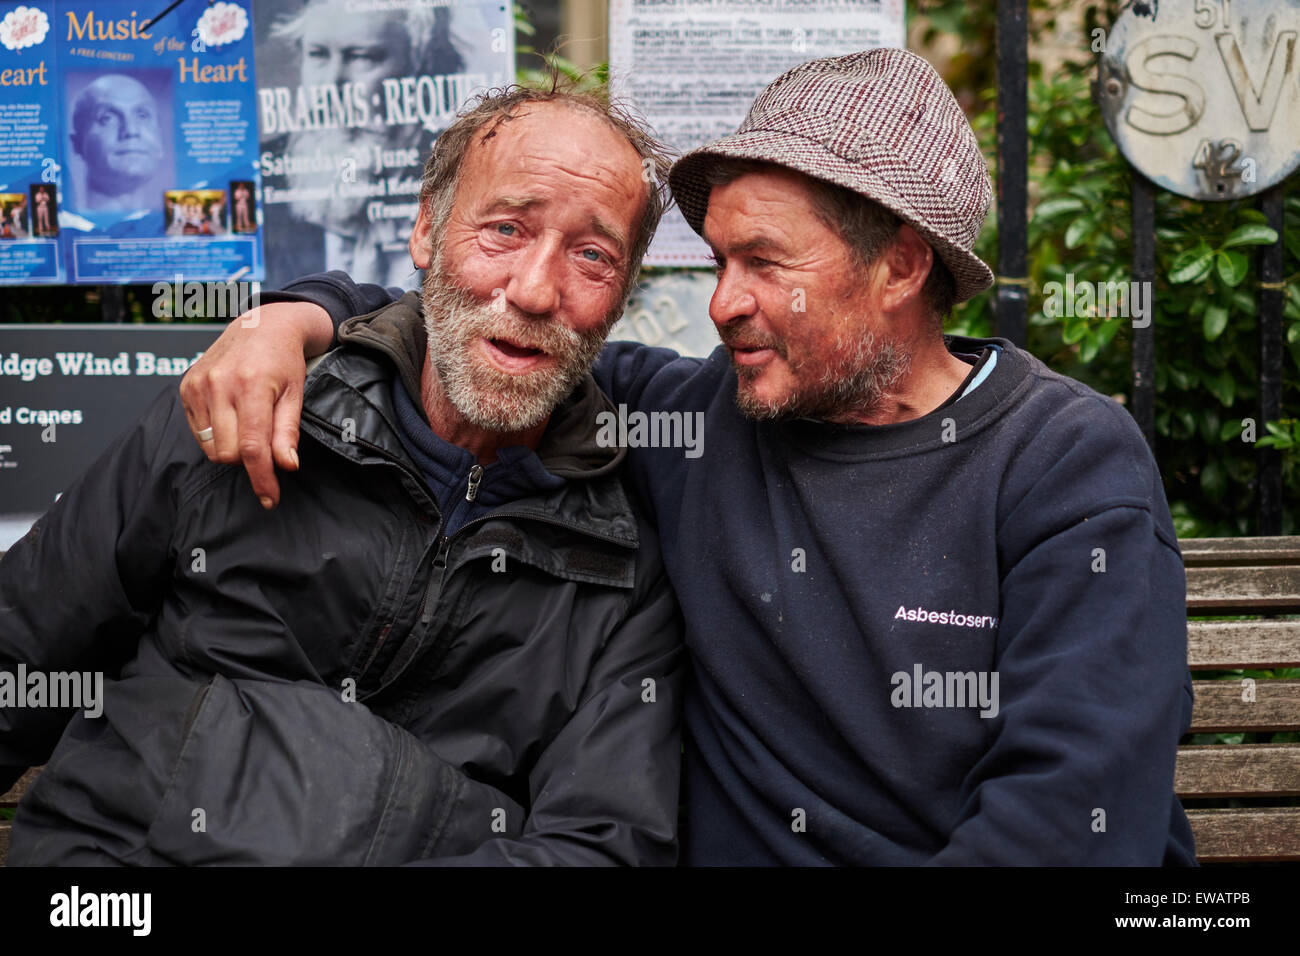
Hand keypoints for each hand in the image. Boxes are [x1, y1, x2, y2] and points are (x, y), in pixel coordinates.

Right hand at [179, 301, 331, 507]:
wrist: (262, 324)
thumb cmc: (284, 361)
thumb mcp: (295, 395)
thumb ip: (287, 432)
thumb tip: (286, 466)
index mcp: (251, 386)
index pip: (252, 448)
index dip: (262, 479)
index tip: (270, 499)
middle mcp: (219, 384)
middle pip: (229, 453)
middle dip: (249, 459)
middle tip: (266, 442)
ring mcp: (198, 385)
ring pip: (211, 447)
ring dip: (232, 448)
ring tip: (249, 424)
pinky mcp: (186, 387)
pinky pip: (198, 433)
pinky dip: (216, 435)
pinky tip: (231, 416)